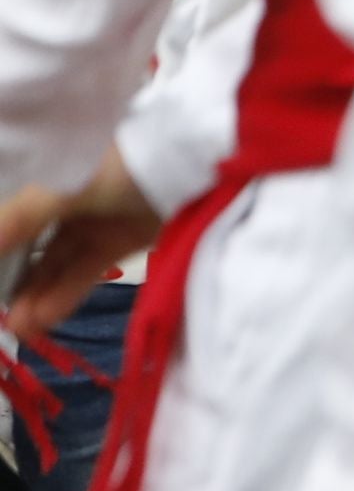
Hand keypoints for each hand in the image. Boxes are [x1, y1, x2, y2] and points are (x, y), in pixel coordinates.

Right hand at [0, 150, 159, 341]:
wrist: (196, 162)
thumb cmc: (123, 163)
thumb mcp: (62, 188)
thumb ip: (18, 219)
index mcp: (54, 175)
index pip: (13, 217)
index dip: (1, 249)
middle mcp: (72, 196)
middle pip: (32, 245)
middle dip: (15, 281)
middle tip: (1, 317)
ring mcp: (99, 219)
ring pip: (58, 262)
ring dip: (38, 294)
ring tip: (20, 328)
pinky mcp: (126, 238)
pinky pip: (87, 270)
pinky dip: (65, 294)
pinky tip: (44, 319)